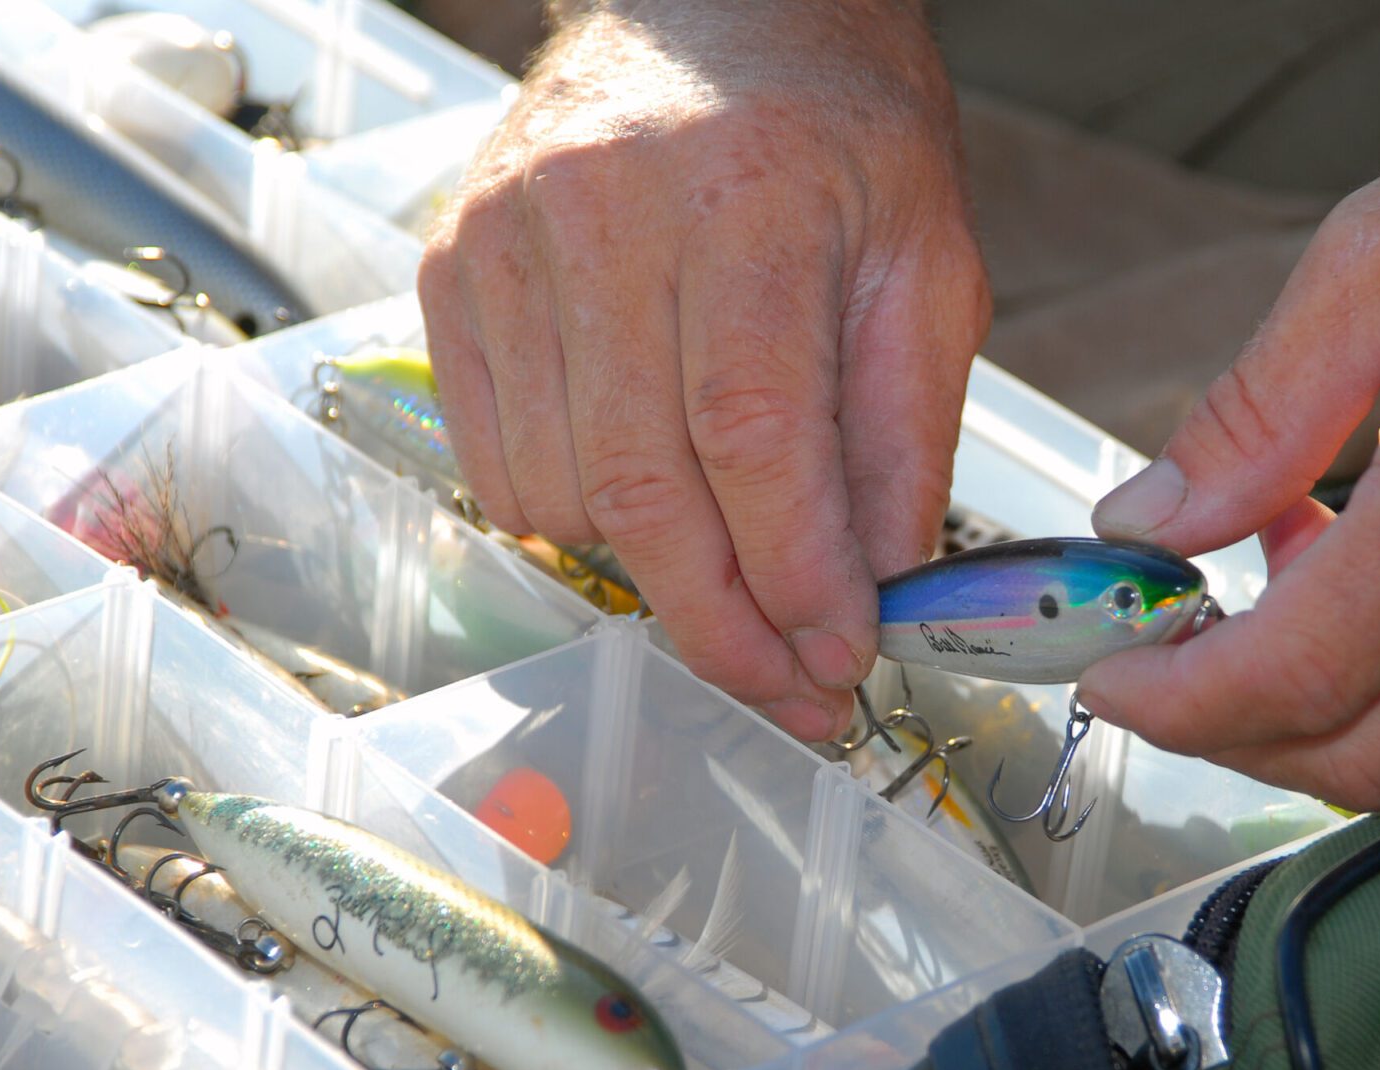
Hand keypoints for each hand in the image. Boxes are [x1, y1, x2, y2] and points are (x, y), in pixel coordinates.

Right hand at [419, 0, 988, 739]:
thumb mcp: (927, 259)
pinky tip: (648, 509)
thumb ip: (905, 427)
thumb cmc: (838, 128)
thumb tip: (877, 587)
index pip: (752, 436)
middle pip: (643, 489)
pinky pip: (494, 459)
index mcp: (746, 203)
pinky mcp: (452, 270)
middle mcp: (602, 215)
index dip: (793, 573)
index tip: (838, 658)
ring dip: (653, 578)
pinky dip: (573, 520)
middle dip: (722, 627)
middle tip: (789, 690)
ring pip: (560, 492)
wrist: (715, 7)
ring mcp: (505, 242)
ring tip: (734, 583)